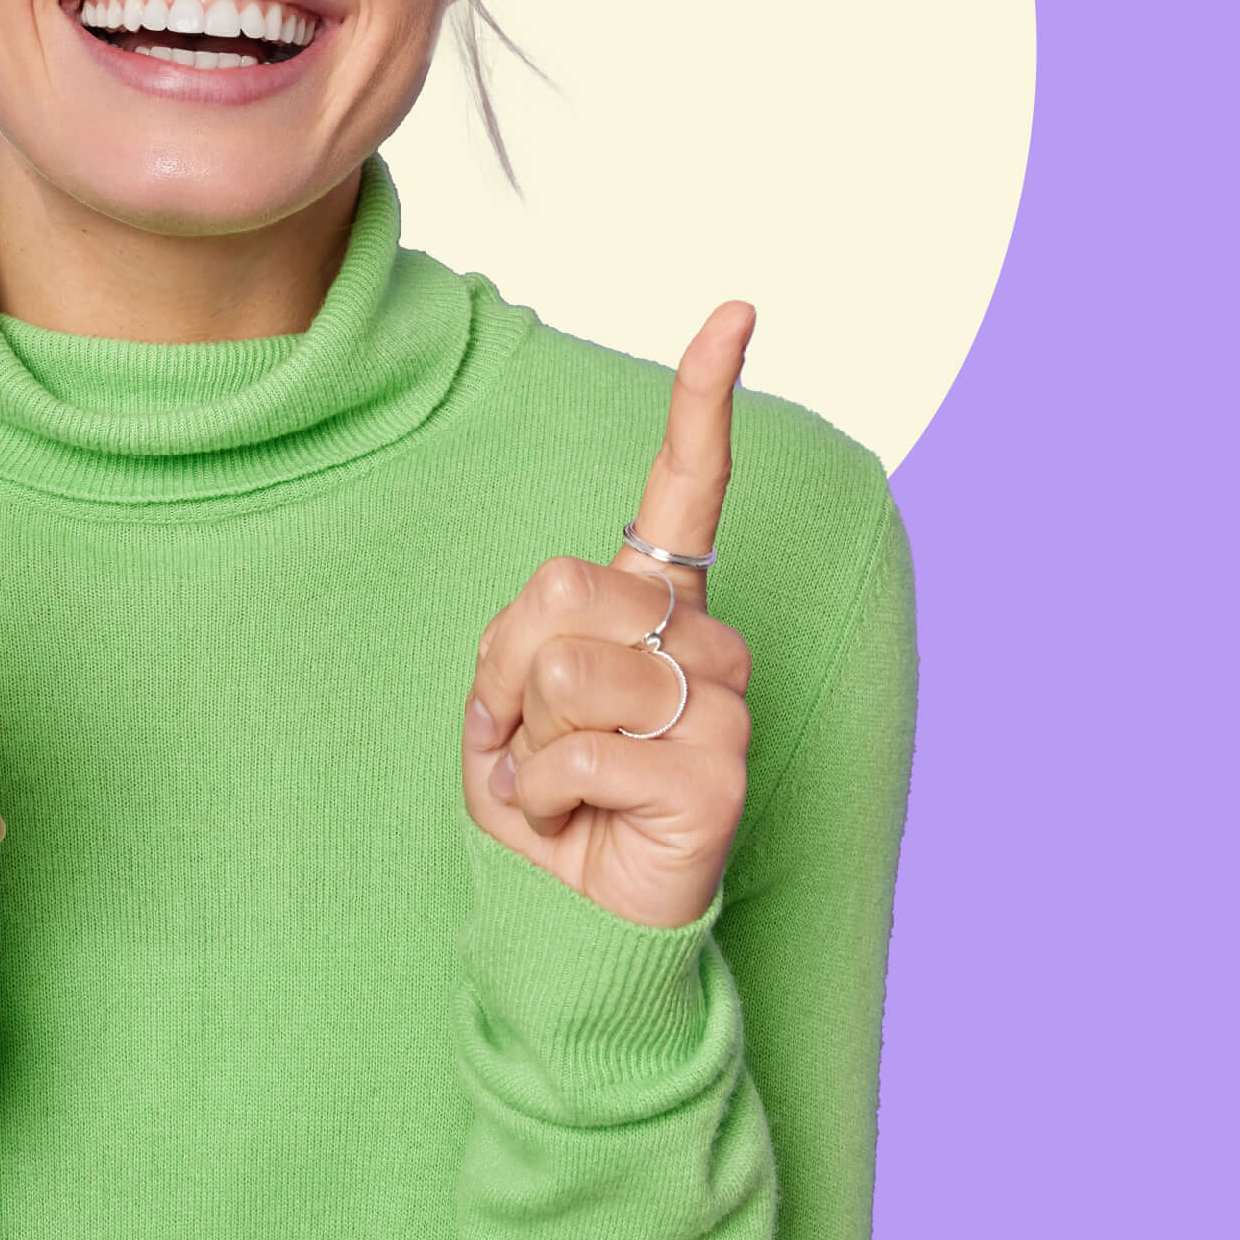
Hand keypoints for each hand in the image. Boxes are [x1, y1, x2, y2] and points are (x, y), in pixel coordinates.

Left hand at [464, 302, 761, 928]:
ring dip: (523, 744)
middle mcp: (704, 643)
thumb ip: (524, 638)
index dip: (703, 399)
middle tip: (526, 742)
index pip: (684, 490)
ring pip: (567, 671)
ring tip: (558, 788)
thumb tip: (562, 631)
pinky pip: (583, 749)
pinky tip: (572, 823)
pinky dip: (543, 794)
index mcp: (655, 610)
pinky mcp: (718, 770)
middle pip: (561, 591)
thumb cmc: (545, 808)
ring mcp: (723, 703)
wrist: (576, 928)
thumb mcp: (503, 708)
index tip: (737, 312)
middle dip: (505, 674)